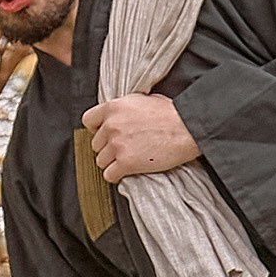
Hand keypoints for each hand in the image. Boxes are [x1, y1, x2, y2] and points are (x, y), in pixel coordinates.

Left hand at [84, 92, 200, 183]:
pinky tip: (127, 172)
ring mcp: (117, 145)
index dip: (97, 129)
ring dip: (112, 163)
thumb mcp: (142, 100)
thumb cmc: (171, 113)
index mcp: (114, 107)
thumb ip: (124, 108)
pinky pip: (109, 175)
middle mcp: (112, 125)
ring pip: (101, 161)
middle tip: (124, 149)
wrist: (187, 128)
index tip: (106, 134)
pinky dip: (116, 176)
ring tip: (127, 161)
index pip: (88, 121)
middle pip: (95, 144)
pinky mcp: (126, 163)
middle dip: (108, 148)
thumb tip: (119, 115)